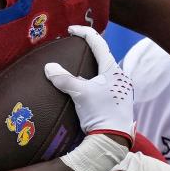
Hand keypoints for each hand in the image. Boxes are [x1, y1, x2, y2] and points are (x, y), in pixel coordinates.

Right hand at [45, 25, 134, 143]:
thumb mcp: (80, 94)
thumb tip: (49, 67)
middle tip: (75, 48)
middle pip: (103, 58)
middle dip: (89, 51)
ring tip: (77, 69)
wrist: (114, 140)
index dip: (85, 33)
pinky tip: (85, 89)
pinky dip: (93, 82)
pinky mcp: (118, 102)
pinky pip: (104, 85)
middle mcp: (120, 78)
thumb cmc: (100, 113)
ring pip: (104, 73)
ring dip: (91, 69)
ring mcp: (121, 91)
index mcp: (113, 70)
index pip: (99, 44)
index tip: (72, 30)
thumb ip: (64, 79)